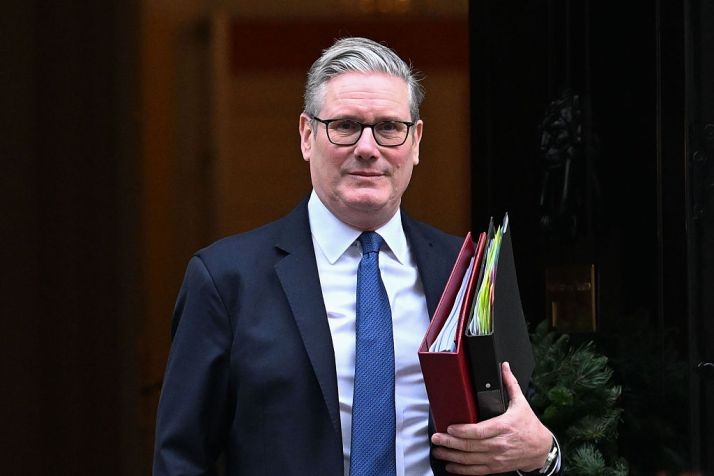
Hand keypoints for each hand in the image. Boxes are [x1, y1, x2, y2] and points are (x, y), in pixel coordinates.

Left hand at [431, 362, 552, 474]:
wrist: (541, 449)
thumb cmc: (530, 426)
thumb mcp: (521, 403)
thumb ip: (511, 384)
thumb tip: (505, 367)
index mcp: (504, 426)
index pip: (481, 430)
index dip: (464, 431)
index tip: (450, 427)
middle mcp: (499, 444)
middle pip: (471, 445)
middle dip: (451, 443)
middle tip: (437, 438)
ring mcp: (497, 457)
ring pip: (471, 459)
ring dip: (452, 456)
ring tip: (438, 450)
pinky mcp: (496, 467)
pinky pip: (476, 470)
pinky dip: (462, 470)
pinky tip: (451, 466)